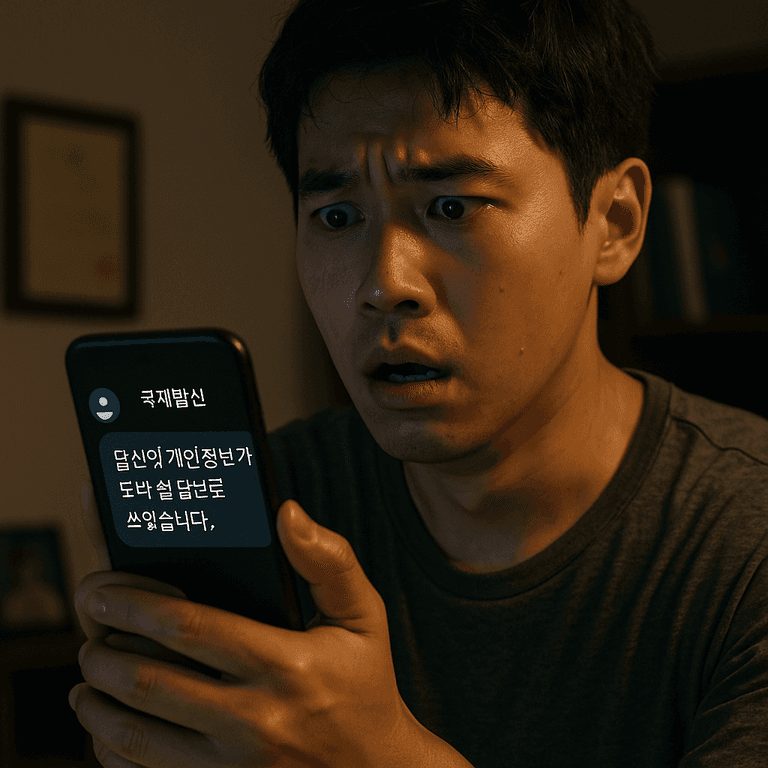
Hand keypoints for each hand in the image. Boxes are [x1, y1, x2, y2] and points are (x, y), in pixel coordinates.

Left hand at [70, 496, 424, 767]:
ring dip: (95, 700)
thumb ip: (330, 561)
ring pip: (134, 735)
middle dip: (102, 650)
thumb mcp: (364, 617)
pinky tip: (109, 725)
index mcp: (286, 665)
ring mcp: (233, 767)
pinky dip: (111, 750)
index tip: (102, 590)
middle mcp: (255, 721)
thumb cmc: (365, 686)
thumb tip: (287, 513)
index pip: (191, 628)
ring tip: (89, 672)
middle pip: (148, 682)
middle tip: (91, 629)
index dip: (136, 605)